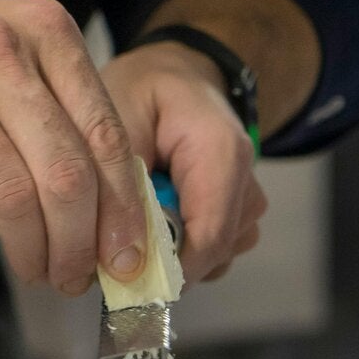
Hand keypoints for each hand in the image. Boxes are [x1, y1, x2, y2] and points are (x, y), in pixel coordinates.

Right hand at [0, 0, 148, 294]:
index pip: (105, 135)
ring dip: (31, 250)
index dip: (122, 210)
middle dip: (80, 245)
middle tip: (77, 277)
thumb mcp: (8, 42)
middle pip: (66, 175)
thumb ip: (59, 103)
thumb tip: (111, 202)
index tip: (127, 256)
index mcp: (44, 30)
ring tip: (34, 268)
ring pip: (13, 197)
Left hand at [100, 39, 267, 283]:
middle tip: (117, 239)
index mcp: (221, 152)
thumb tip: (112, 255)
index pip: (208, 235)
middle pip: (215, 251)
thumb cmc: (144, 91)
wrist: (175, 77)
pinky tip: (156, 216)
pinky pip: (213, 250)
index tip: (126, 281)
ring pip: (216, 256)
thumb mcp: (117, 118)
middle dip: (165, 259)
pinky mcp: (237, 212)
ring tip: (137, 215)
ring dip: (172, 251)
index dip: (168, 268)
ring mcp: (246, 198)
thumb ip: (119, 185)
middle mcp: (245, 179)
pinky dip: (181, 245)